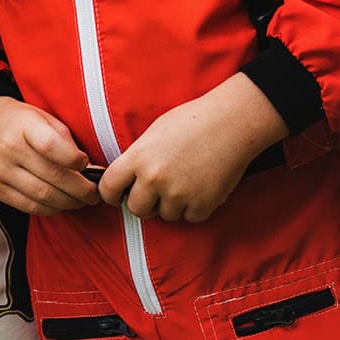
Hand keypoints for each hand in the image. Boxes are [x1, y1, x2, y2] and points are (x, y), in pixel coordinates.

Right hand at [0, 97, 100, 215]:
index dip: (75, 159)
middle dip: (82, 189)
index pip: (50, 146)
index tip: (86, 163)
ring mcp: (0, 172)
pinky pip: (31, 207)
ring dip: (70, 202)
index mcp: (22, 127)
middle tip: (95, 192)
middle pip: (53, 177)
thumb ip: (67, 143)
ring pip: (44, 197)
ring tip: (82, 199)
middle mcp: (8, 150)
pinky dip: (52, 208)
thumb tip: (93, 172)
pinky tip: (62, 202)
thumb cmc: (21, 123)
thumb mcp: (44, 120)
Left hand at [99, 73, 287, 222]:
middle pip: (136, 209)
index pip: (108, 188)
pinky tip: (201, 187)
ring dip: (172, 205)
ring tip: (185, 182)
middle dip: (144, 203)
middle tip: (155, 192)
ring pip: (165, 215)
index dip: (111, 194)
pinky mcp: (203, 204)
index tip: (117, 196)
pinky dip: (195, 208)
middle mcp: (154, 179)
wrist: (231, 123)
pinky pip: (190, 217)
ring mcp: (179, 194)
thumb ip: (137, 159)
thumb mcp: (152, 135)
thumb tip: (127, 180)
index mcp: (137, 158)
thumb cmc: (192, 122)